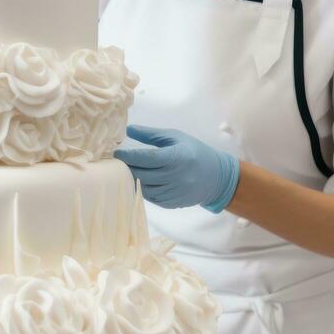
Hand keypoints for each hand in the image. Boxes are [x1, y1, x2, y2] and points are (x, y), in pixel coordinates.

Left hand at [113, 124, 240, 211]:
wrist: (216, 177)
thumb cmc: (194, 151)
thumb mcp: (175, 137)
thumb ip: (151, 134)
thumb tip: (129, 130)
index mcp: (176, 157)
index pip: (146, 158)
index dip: (128, 156)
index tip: (116, 153)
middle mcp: (175, 177)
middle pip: (142, 174)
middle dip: (126, 168)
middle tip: (117, 162)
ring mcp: (174, 192)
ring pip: (144, 188)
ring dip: (133, 180)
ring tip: (126, 171)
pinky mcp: (172, 203)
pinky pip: (151, 198)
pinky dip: (143, 189)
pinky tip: (140, 181)